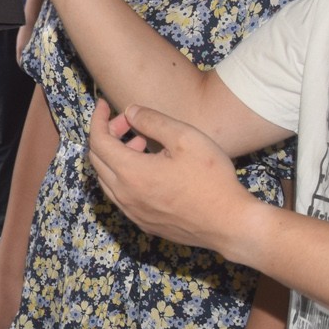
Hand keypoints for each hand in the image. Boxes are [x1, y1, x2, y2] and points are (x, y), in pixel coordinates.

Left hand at [86, 101, 261, 258]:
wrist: (230, 224)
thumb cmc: (211, 179)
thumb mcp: (185, 138)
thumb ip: (152, 121)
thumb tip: (129, 111)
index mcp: (131, 173)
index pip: (98, 141)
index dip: (98, 119)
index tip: (104, 105)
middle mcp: (125, 196)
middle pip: (97, 160)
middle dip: (107, 135)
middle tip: (129, 123)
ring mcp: (133, 213)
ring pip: (107, 179)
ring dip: (116, 157)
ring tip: (142, 145)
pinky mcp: (144, 223)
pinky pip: (120, 196)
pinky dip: (124, 176)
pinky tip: (149, 169)